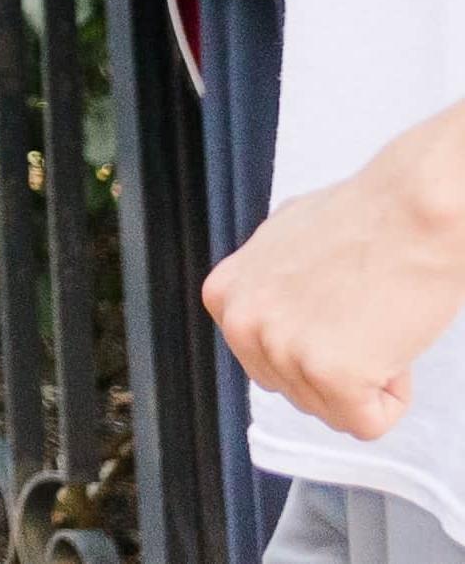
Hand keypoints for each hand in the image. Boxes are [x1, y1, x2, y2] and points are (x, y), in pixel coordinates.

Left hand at [208, 109, 464, 438]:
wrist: (412, 214)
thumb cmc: (366, 223)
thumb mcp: (284, 248)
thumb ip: (269, 290)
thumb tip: (274, 311)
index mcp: (226, 297)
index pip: (268, 364)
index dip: (320, 343)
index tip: (340, 306)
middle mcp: (242, 324)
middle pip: (298, 392)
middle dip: (340, 366)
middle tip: (364, 314)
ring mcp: (282, 349)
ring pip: (333, 411)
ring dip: (367, 377)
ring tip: (376, 319)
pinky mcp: (329, 373)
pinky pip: (366, 423)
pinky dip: (392, 395)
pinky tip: (392, 342)